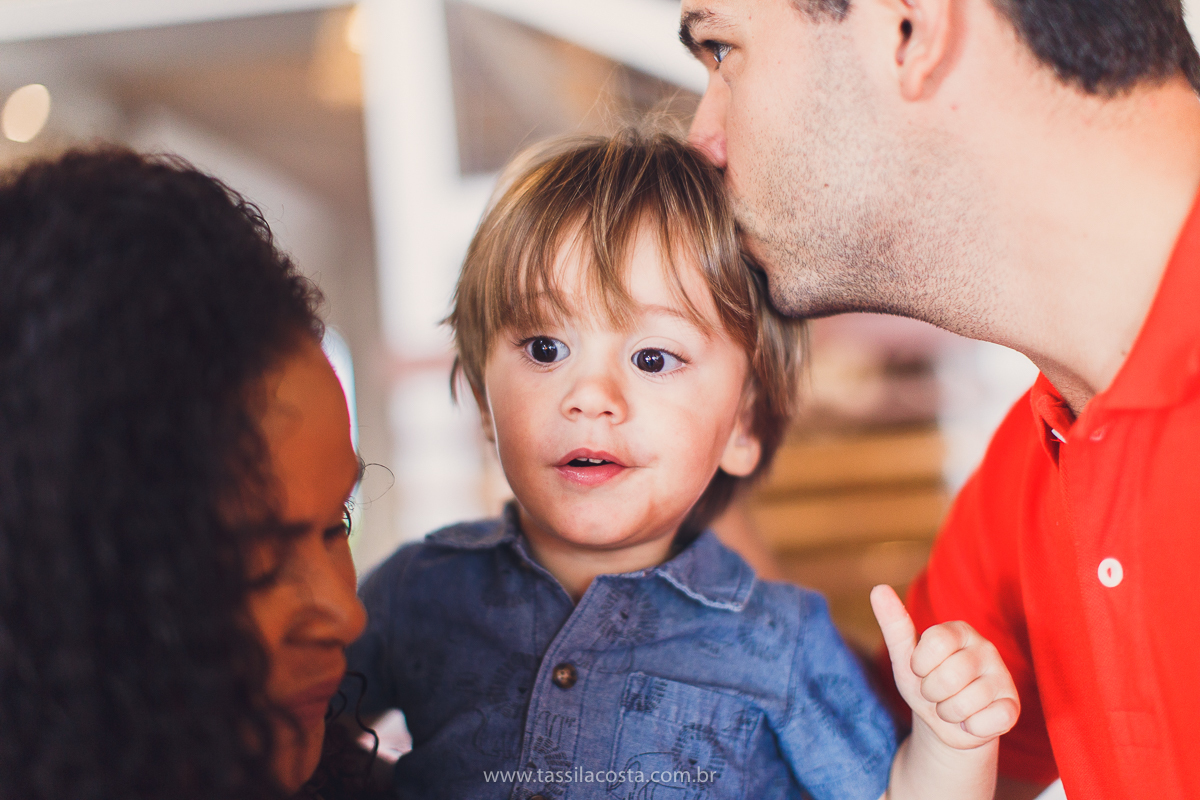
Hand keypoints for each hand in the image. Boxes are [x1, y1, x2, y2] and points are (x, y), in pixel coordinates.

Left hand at [871, 585, 1019, 749]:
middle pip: (949, 676)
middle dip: (932, 692)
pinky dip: (970, 727)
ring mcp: (1003, 677)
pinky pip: (987, 721)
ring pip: (965, 703)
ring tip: (952, 706)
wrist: (944, 724)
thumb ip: (894, 624)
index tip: (921, 669)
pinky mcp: (1012, 707)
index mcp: (960, 631)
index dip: (920, 665)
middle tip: (937, 692)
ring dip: (948, 712)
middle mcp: (986, 649)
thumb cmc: (925, 683)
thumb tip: (879, 588)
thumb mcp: (904, 657)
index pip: (935, 642)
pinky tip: (973, 720)